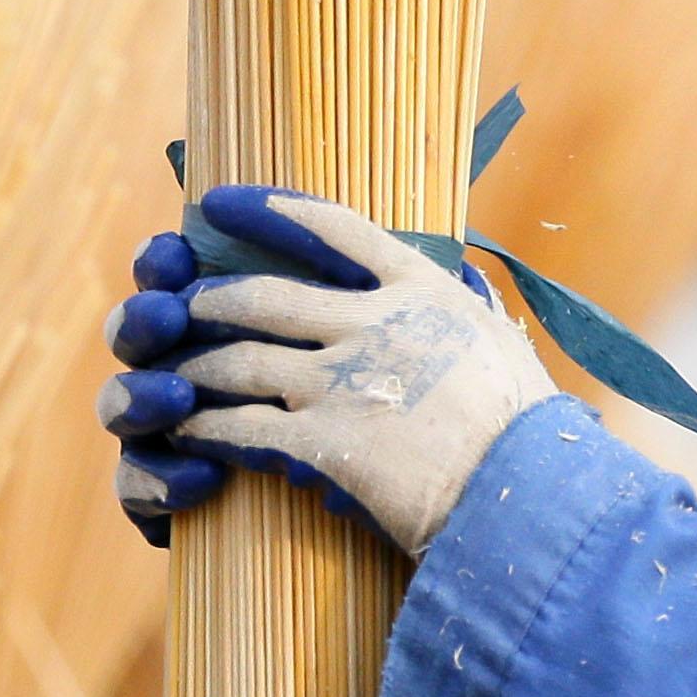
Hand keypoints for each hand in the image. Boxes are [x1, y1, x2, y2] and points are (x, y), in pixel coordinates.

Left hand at [98, 186, 552, 554]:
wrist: (529, 495)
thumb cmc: (528, 428)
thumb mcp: (502, 342)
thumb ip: (468, 305)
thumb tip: (459, 270)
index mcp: (422, 289)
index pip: (332, 228)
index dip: (268, 210)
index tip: (221, 201)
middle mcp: (374, 324)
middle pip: (265, 295)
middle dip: (211, 298)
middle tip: (182, 301)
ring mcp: (342, 382)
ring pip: (239, 360)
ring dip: (193, 366)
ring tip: (167, 373)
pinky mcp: (322, 443)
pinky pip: (241, 427)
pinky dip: (203, 427)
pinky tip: (182, 432)